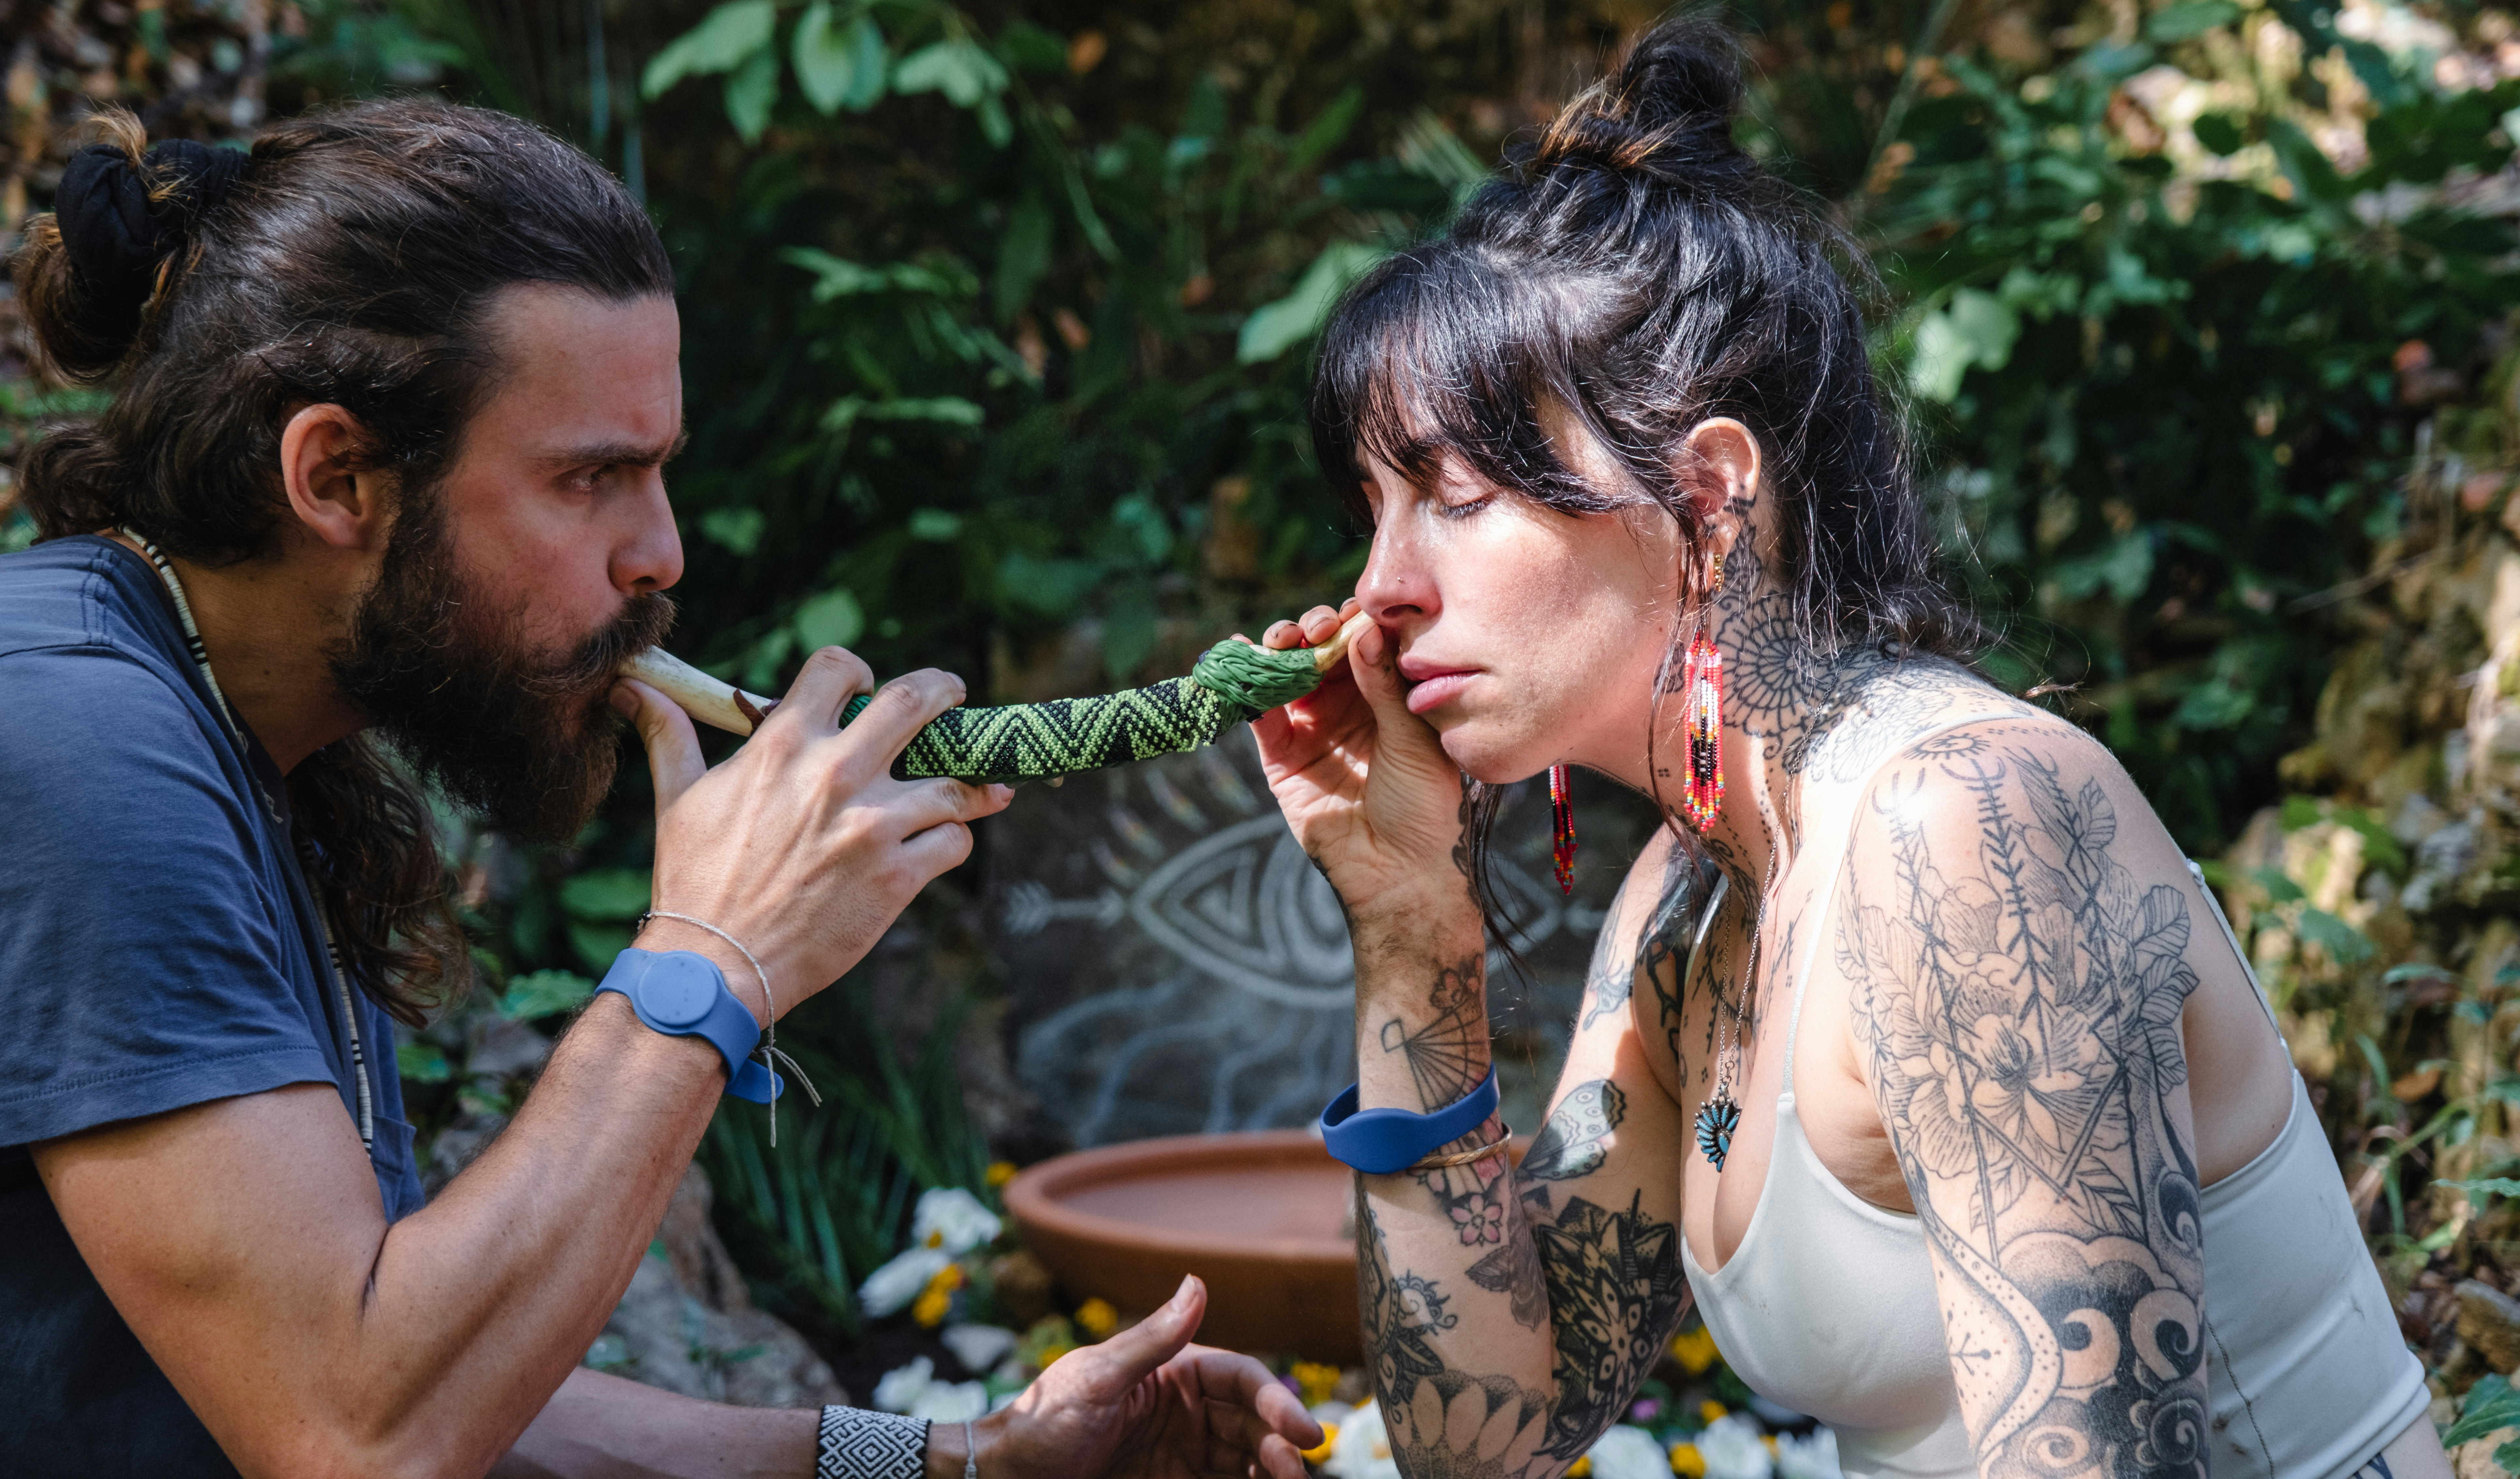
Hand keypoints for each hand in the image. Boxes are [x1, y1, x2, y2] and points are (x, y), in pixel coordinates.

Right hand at [611, 647, 1013, 1019]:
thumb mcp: (678, 799)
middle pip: (918, 700)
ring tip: (982, 786)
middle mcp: (834, 774)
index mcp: (783, 744)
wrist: (714, 966)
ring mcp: (871, 825)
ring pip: (953, 780)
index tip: (867, 689)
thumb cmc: (695, 881)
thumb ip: (669, 735)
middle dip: (944, 691)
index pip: (839, 668)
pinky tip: (942, 842)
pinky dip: (954, 838)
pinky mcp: (896, 877)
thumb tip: (633, 689)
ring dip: (970, 781)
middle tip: (954, 698)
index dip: (857, 672)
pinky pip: (954, 840)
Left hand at [972, 1277, 1320, 1478]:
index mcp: (1174, 1372)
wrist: (1007, 1476)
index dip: (1276, 1403)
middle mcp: (1186, 1410)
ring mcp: (1183, 1452)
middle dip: (1279, 1445)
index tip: (1303, 1432)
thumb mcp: (1096, 1379)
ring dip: (1270, 1471)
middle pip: (1251, 1424)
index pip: (1240, 1381)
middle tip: (1293, 1472)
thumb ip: (1152, 1339)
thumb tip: (1197, 1281)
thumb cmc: (1041, 1421)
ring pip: (1245, 1459)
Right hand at [1247, 599, 1472, 927]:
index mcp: (1388, 696)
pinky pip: (1259, 715)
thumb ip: (1385, 684)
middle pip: (1319, 651)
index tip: (1349, 611)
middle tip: (1313, 631)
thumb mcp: (1415, 739)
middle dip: (1311, 631)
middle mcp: (1348, 706)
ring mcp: (1312, 729)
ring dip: (1277, 649)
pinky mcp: (1282, 756)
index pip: (1363, 643)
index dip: (1352, 621)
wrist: (1400, 872)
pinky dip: (1246, 687)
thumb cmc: (1426, 807)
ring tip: (1279, 642)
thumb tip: (1362, 629)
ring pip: (1286, 674)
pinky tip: (1240, 658)